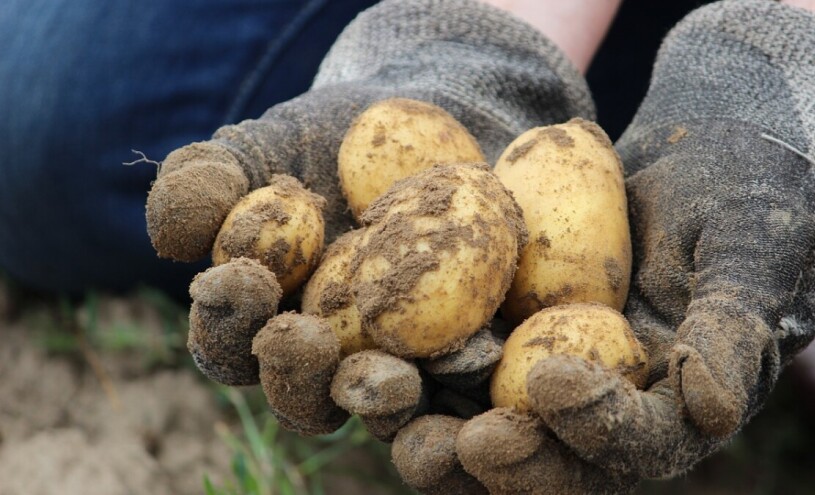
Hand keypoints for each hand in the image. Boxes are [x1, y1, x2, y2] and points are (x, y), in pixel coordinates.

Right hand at [148, 0, 590, 451]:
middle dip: (298, 376)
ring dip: (383, 402)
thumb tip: (172, 238)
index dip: (227, 320)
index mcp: (267, 323)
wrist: (436, 125)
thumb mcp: (264, 146)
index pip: (230, 341)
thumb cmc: (332, 139)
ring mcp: (402, 366)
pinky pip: (467, 386)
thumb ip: (208, 183)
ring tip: (394, 379)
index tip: (244, 277)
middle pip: (304, 397)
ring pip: (385, 409)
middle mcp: (330, 360)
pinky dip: (468, 383)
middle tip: (308, 338)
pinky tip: (479, 360)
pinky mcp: (469, 356)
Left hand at [394, 1, 814, 492]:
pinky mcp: (495, 331)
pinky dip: (402, 353)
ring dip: (426, 423)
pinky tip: (356, 335)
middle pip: (544, 459)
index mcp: (668, 409)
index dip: (593, 428)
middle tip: (448, 442)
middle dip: (495, 458)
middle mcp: (598, 407)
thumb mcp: (753, 254)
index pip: (633, 444)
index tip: (549, 383)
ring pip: (479, 419)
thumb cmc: (747, 200)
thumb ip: (734, 329)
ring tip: (379, 396)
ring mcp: (541, 371)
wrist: (700, 155)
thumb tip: (714, 411)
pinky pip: (444, 354)